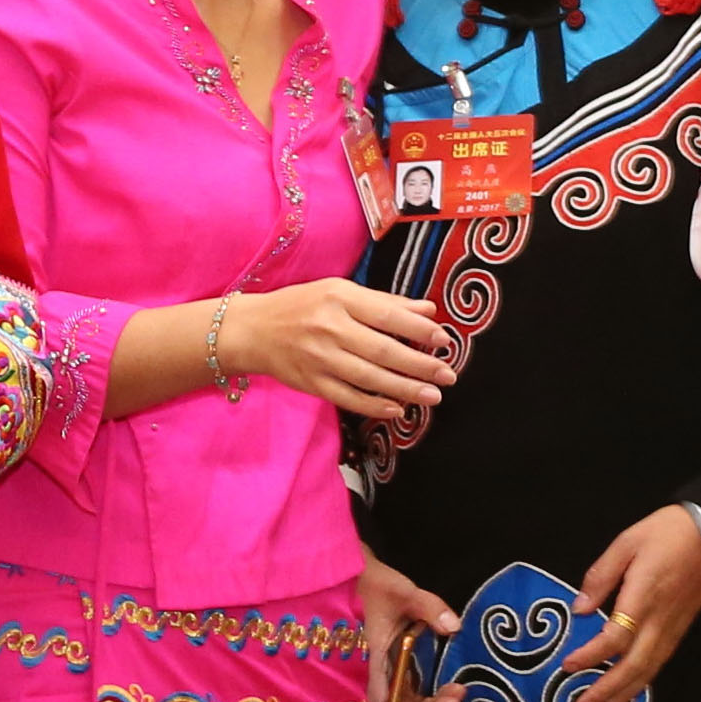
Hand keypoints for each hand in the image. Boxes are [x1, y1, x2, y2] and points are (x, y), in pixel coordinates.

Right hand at [223, 281, 452, 420]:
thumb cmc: (301, 306)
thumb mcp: (339, 292)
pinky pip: (348, 398)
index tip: (444, 340)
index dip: (419, 330)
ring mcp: (319, 358)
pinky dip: (374, 406)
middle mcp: (329, 328)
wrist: (252, 330)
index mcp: (339, 298)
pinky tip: (397, 410)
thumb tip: (428, 311)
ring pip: (369, 378)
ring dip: (405, 389)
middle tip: (448, 375)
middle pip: (383, 350)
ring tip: (433, 396)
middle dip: (420, 365)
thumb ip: (384, 303)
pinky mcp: (312, 383)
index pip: (387, 315)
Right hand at [359, 554, 461, 701]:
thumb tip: (453, 626)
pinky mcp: (390, 671)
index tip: (448, 700)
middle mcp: (374, 678)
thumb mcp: (402, 592)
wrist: (354, 578)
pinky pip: (406, 698)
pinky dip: (426, 700)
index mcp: (371, 665)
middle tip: (457, 696)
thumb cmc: (371, 585)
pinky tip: (445, 687)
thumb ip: (429, 607)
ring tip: (455, 692)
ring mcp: (382, 677)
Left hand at [565, 508, 700, 701]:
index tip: (568, 666)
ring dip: (623, 696)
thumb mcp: (626, 543)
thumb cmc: (665, 534)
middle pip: (634, 665)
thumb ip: (601, 576)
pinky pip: (658, 664)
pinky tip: (626, 696)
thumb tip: (578, 608)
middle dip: (607, 690)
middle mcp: (660, 620)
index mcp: (644, 596)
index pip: (616, 637)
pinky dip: (640, 685)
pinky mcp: (680, 632)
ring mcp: (673, 629)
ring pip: (648, 671)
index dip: (592, 655)